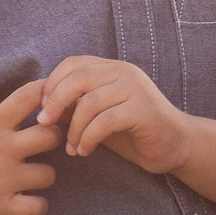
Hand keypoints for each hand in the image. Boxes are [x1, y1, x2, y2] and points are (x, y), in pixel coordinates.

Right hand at [0, 78, 60, 214]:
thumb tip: (20, 109)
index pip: (29, 97)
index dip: (46, 93)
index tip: (48, 99)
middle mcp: (1, 149)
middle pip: (51, 137)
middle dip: (54, 137)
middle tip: (44, 144)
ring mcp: (2, 180)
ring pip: (49, 175)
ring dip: (43, 175)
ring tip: (31, 175)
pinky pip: (37, 208)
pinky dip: (37, 206)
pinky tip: (27, 200)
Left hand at [39, 56, 195, 173]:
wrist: (175, 145)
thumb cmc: (132, 131)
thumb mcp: (97, 115)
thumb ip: (74, 106)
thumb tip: (40, 106)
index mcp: (111, 68)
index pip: (73, 63)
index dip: (52, 83)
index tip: (42, 108)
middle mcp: (123, 72)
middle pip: (78, 78)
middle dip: (56, 101)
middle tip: (44, 124)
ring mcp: (135, 89)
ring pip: (90, 102)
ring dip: (74, 129)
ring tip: (71, 148)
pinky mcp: (143, 110)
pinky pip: (105, 121)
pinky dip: (89, 138)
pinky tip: (85, 151)